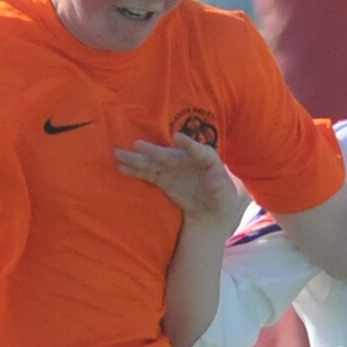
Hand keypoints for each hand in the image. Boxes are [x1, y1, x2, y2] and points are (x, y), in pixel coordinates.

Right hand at [114, 131, 239, 223]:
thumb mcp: (226, 197)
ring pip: (153, 163)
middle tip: (138, 145)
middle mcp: (187, 160)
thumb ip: (220, 189)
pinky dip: (135, 171)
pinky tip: (121, 167)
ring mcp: (173, 169)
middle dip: (154, 151)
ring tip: (119, 154)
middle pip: (170, 155)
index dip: (189, 144)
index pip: (199, 151)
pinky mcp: (163, 179)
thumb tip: (215, 184)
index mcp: (207, 160)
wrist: (212, 208)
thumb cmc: (223, 198)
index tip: (178, 138)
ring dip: (137, 159)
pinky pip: (147, 173)